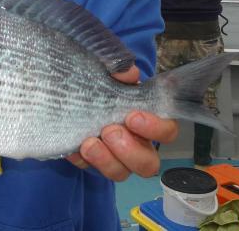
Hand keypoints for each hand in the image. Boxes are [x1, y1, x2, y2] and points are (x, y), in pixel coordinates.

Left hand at [67, 65, 178, 180]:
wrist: (70, 82)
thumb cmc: (100, 75)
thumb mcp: (108, 65)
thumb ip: (120, 66)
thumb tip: (128, 73)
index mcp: (148, 119)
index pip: (167, 131)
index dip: (155, 128)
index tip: (133, 116)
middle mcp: (135, 142)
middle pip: (148, 164)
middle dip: (130, 151)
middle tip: (110, 131)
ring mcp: (114, 155)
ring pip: (120, 173)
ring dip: (106, 160)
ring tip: (89, 143)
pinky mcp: (90, 160)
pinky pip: (88, 168)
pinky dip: (80, 159)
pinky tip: (73, 146)